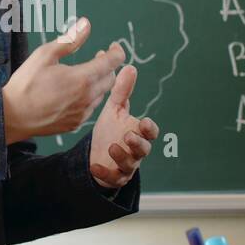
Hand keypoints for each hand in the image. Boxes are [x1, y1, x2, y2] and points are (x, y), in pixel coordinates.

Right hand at [2, 17, 124, 143]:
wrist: (11, 116)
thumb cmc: (26, 83)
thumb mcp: (45, 54)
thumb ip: (70, 40)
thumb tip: (86, 24)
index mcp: (82, 78)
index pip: (112, 62)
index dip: (117, 51)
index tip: (114, 47)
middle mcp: (86, 98)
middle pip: (110, 79)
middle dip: (108, 66)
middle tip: (97, 58)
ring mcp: (82, 113)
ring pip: (101, 95)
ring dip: (98, 82)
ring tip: (84, 74)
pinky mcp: (75, 124)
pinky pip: (90, 108)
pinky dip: (88, 97)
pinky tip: (74, 92)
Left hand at [89, 62, 159, 189]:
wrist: (97, 154)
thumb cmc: (110, 130)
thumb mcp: (114, 110)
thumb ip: (122, 91)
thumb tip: (129, 67)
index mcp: (138, 132)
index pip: (150, 131)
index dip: (149, 128)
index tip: (144, 122)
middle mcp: (136, 150)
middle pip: (144, 149)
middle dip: (138, 143)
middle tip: (128, 135)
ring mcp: (126, 165)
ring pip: (130, 164)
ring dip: (122, 156)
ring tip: (112, 147)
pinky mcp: (114, 176)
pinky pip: (113, 178)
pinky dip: (105, 173)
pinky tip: (94, 166)